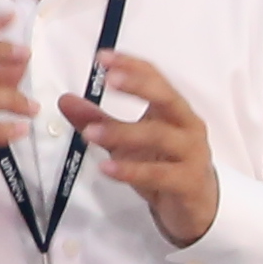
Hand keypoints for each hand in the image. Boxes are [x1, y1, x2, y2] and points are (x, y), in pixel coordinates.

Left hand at [59, 48, 222, 248]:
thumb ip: (98, 120)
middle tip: (109, 79)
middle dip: (138, 86)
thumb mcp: (127, 142)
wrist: (196, 206)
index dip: (130, 66)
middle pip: (166, 98)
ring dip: (123, 133)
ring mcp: (191, 153)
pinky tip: (106, 168)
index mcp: (174, 109)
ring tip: (90, 133)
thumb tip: (66, 100)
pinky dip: (131, 170)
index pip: (155, 78)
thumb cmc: (164, 165)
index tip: (102, 57)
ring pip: (159, 136)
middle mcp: (187, 125)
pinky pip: (158, 174)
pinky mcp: (188, 182)